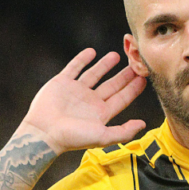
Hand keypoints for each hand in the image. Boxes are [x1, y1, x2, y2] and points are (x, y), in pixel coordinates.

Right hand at [19, 48, 146, 153]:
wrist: (44, 132)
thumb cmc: (73, 138)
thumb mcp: (103, 137)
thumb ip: (124, 131)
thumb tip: (143, 124)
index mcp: (101, 113)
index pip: (122, 98)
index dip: (134, 88)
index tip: (144, 77)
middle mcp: (90, 101)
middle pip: (112, 85)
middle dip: (124, 75)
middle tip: (136, 63)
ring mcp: (76, 91)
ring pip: (94, 74)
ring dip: (105, 65)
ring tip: (116, 55)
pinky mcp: (62, 83)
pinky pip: (74, 68)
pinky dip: (82, 59)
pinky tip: (91, 52)